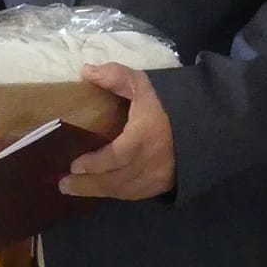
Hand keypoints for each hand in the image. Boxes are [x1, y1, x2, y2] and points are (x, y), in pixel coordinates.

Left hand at [61, 63, 176, 200]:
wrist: (203, 126)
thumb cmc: (169, 104)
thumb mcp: (144, 85)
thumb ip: (116, 77)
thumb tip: (86, 71)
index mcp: (144, 137)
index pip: (117, 157)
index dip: (95, 164)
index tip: (74, 164)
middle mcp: (149, 162)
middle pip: (114, 180)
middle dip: (87, 184)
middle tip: (63, 184)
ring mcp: (155, 177)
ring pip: (121, 190)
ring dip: (96, 191)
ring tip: (73, 188)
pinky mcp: (160, 186)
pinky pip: (133, 194)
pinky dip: (114, 193)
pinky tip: (100, 189)